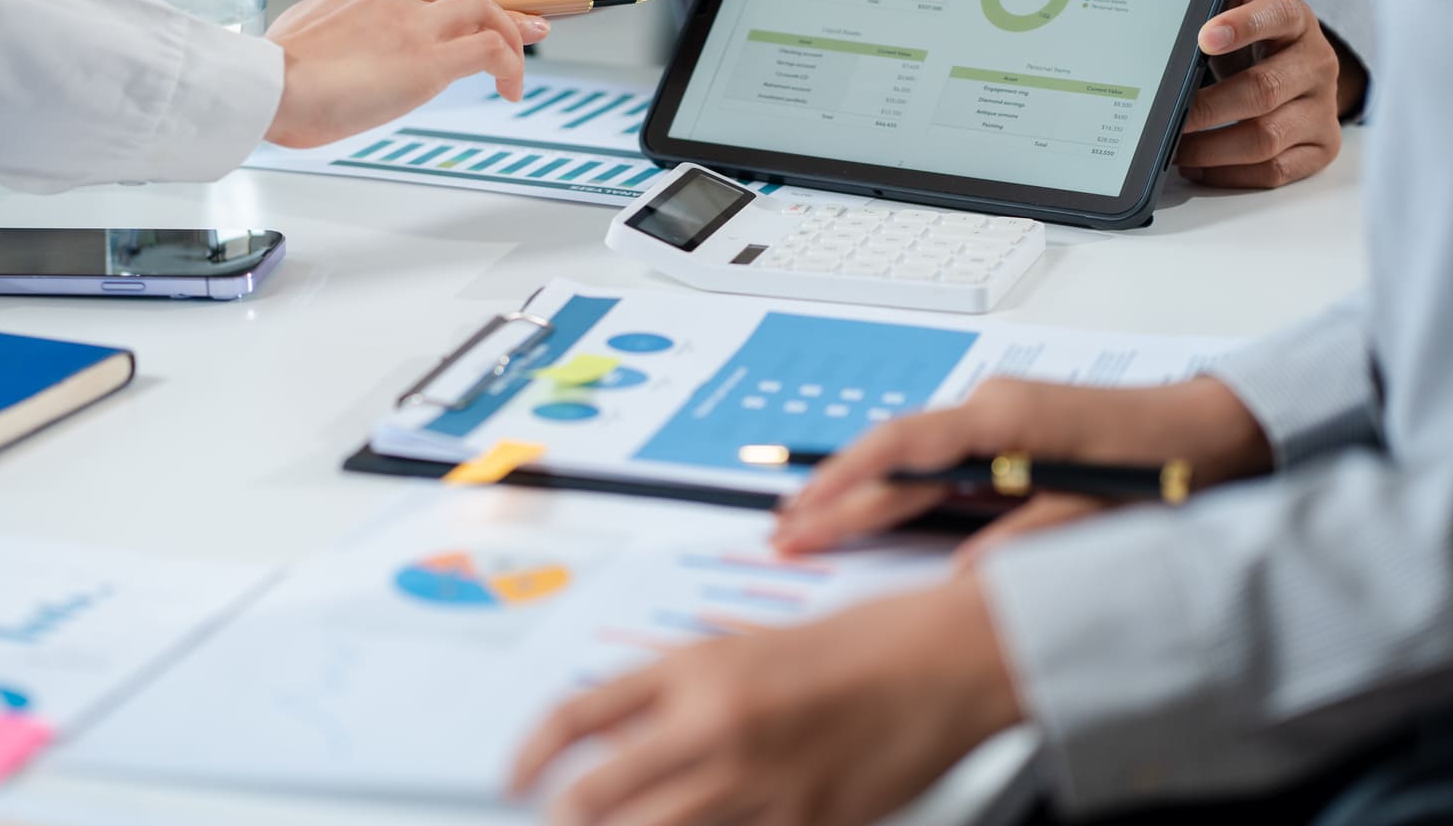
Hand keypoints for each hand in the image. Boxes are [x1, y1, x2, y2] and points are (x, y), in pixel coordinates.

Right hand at [263, 0, 546, 147]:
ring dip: (513, 39)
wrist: (265, 85)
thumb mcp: (301, 39)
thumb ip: (331, 38)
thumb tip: (334, 60)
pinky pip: (490, 51)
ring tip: (517, 73)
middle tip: (531, 26)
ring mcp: (412, 27)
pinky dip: (510, 67)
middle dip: (506, 6)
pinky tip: (509, 91)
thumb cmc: (270, 76)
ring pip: (487, 12)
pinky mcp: (427, 63)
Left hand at [511, 574, 1020, 825]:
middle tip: (560, 818)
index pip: (579, 712)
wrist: (937, 661)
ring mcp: (759, 784)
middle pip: (597, 795)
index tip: (515, 775)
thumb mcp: (746, 648)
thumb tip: (614, 732)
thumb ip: (676, 691)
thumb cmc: (853, 645)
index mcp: (697, 668)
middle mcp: (716, 725)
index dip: (532, 752)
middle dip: (566, 817)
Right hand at [773, 376, 1270, 566]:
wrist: (1214, 430)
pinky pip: (936, 460)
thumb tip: (959, 579)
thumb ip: (1022, 541)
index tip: (803, 511)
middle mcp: (990, 408)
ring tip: (810, 522)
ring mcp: (996, 417)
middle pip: (894, 452)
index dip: (846, 483)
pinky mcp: (1006, 433)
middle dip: (836, 493)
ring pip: (910, 455)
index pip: (903, 447)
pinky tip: (873, 509)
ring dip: (862, 490)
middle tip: (785, 529)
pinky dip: (897, 487)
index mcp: (1004, 418)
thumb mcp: (1094, 514)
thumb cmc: (1166, 464)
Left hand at [1178, 0, 1342, 188]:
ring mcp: (1323, 108)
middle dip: (1207, 108)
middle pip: (1262, 90)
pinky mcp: (1322, 146)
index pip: (1274, 16)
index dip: (1241, 26)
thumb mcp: (1240, 7)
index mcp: (1295, 20)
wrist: (1300, 69)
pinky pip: (1275, 171)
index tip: (1204, 38)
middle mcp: (1317, 63)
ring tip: (1174, 148)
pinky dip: (1230, 174)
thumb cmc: (1258, 39)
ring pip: (1266, 138)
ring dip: (1211, 148)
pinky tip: (1199, 166)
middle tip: (1167, 117)